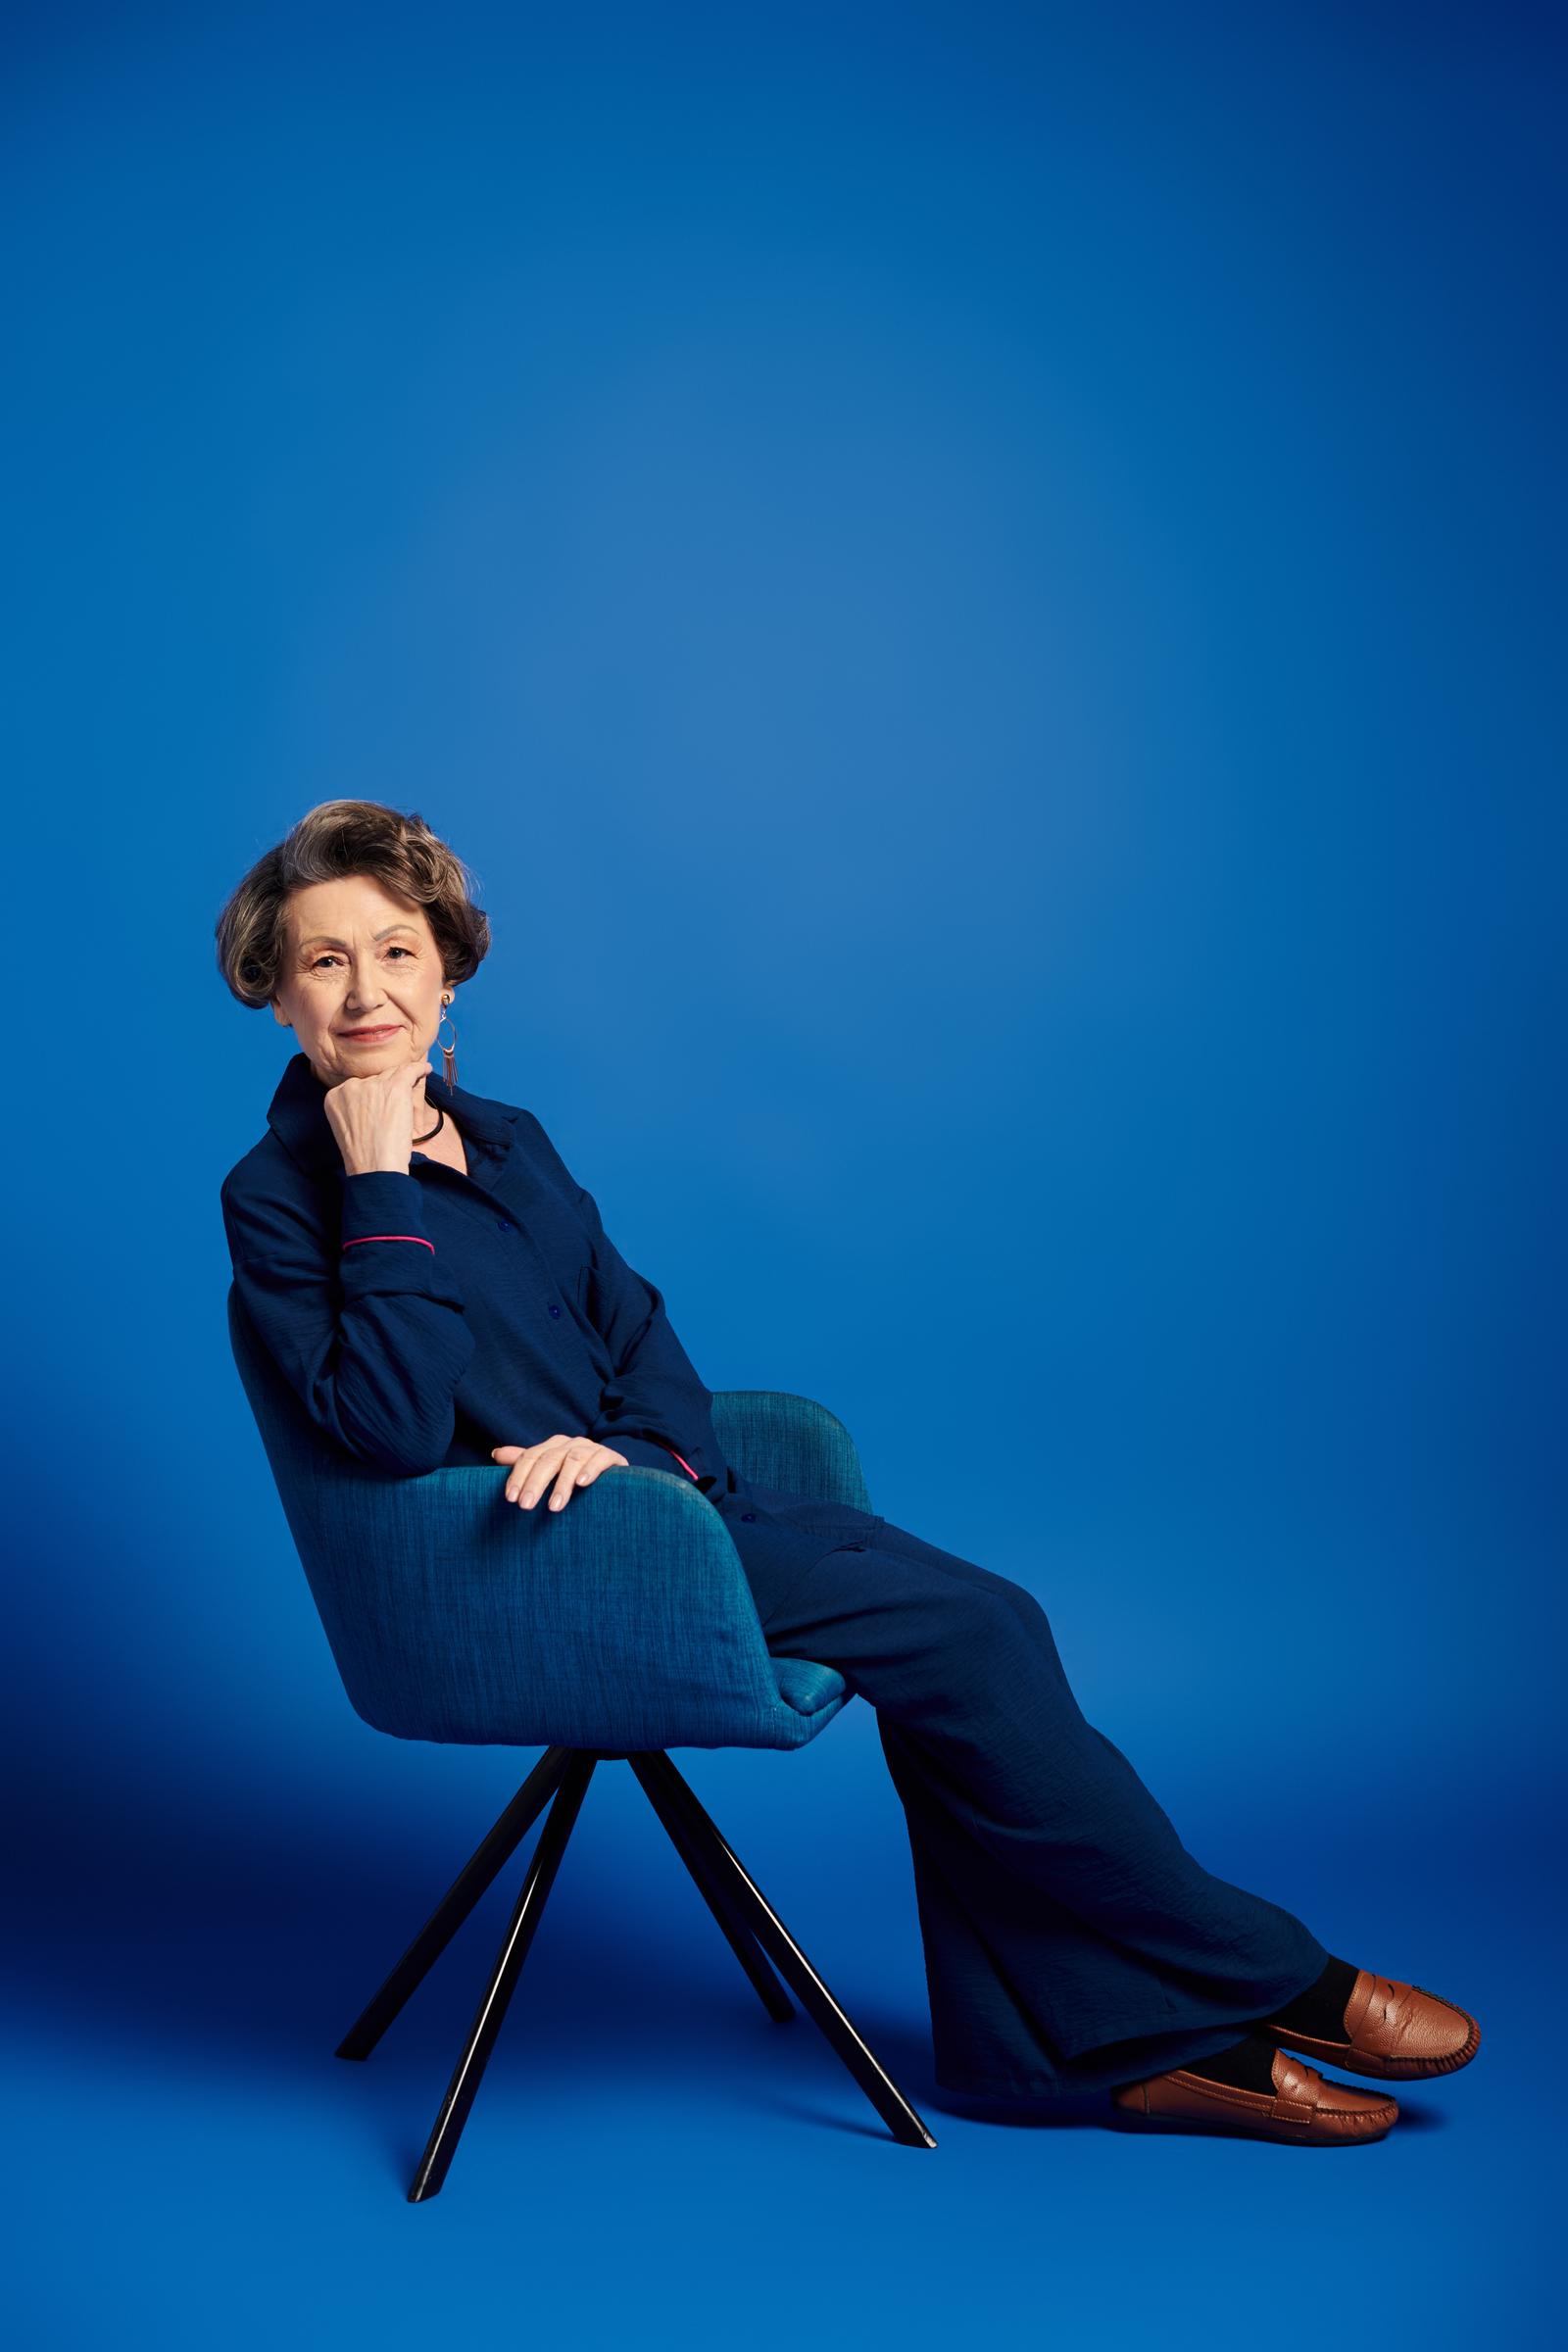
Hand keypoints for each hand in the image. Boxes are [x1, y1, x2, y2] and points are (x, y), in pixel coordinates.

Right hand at [325, 1045, 435, 1174]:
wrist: (375, 1166)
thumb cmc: (365, 1156)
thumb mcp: (347, 1128)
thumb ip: (355, 1110)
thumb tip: (375, 1101)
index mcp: (334, 1096)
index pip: (357, 1086)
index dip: (371, 1092)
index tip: (381, 1098)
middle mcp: (351, 1087)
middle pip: (374, 1079)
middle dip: (386, 1087)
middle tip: (397, 1099)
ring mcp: (373, 1086)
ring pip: (392, 1075)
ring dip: (404, 1078)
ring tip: (415, 1079)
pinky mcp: (395, 1088)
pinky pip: (409, 1071)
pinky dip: (419, 1070)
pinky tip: (425, 1070)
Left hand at [490, 1435, 629, 1511]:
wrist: (615, 1480)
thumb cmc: (575, 1478)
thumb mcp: (549, 1472)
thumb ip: (525, 1463)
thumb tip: (496, 1453)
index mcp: (553, 1446)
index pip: (530, 1457)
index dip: (518, 1476)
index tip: (510, 1498)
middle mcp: (570, 1443)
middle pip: (548, 1460)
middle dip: (535, 1484)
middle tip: (525, 1506)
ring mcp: (591, 1448)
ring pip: (572, 1460)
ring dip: (562, 1484)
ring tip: (553, 1507)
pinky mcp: (611, 1456)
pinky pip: (599, 1459)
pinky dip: (590, 1470)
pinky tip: (582, 1484)